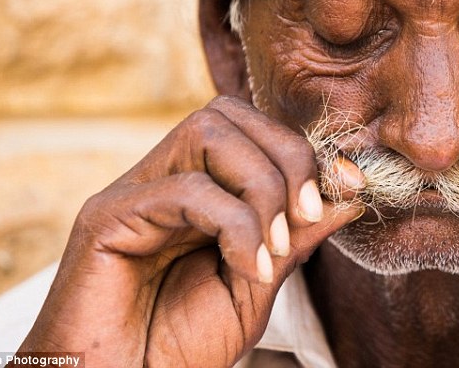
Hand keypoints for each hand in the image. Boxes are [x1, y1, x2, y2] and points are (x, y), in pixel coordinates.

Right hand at [19, 95, 363, 367]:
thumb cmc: (177, 346)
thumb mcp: (257, 285)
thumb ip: (297, 235)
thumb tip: (351, 190)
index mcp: (196, 189)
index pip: (251, 129)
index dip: (305, 151)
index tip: (351, 185)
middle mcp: (160, 179)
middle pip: (229, 114)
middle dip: (287, 158)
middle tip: (307, 217)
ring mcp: (131, 193)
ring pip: (208, 133)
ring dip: (261, 187)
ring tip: (273, 249)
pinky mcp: (106, 217)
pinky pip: (185, 188)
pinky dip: (233, 223)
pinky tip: (248, 268)